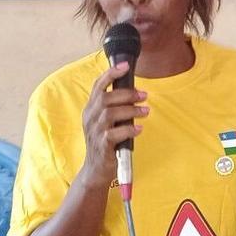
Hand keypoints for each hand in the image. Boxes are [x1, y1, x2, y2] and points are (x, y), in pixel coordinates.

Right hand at [80, 61, 148, 186]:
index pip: (97, 86)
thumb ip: (114, 107)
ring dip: (131, 110)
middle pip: (106, 98)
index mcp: (90, 109)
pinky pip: (114, 133)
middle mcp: (89, 118)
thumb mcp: (106, 121)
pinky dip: (129, 129)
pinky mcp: (101, 146)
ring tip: (146, 112)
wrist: (96, 170)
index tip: (125, 65)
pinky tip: (139, 129)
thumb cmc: (105, 142)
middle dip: (127, 94)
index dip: (110, 73)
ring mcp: (94, 132)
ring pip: (110, 113)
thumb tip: (135, 92)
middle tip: (144, 95)